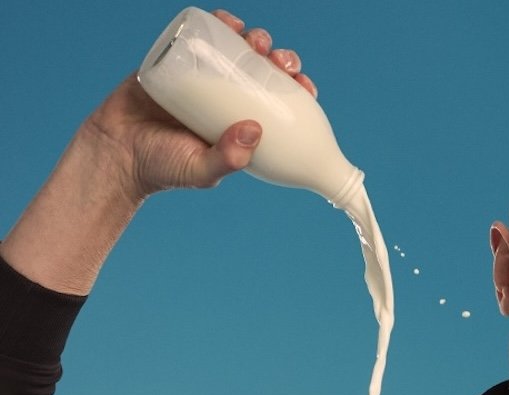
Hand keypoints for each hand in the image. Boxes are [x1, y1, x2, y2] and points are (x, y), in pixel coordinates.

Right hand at [82, 9, 318, 200]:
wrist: (113, 153)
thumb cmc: (163, 168)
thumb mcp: (202, 170)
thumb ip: (227, 157)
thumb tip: (255, 130)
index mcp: (242, 122)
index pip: (280, 102)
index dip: (296, 90)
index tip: (306, 85)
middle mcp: (226, 97)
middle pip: (264, 71)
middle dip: (279, 60)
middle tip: (281, 61)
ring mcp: (201, 77)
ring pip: (236, 50)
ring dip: (253, 39)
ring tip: (256, 41)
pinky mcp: (174, 61)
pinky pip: (200, 37)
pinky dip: (216, 24)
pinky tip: (228, 20)